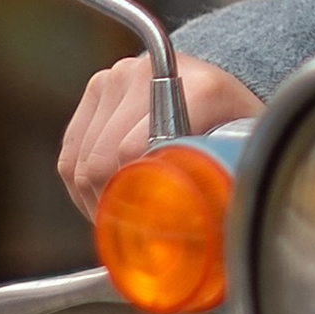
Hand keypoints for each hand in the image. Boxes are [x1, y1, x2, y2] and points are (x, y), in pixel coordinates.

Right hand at [59, 54, 261, 219]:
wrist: (215, 84)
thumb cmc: (232, 126)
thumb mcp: (244, 154)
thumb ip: (229, 187)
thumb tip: (215, 238)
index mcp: (197, 89)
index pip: (136, 153)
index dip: (132, 197)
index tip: (144, 225)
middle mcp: (150, 75)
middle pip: (103, 160)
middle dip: (110, 203)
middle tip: (128, 228)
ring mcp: (118, 77)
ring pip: (82, 162)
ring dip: (93, 199)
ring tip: (119, 214)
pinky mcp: (96, 88)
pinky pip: (71, 153)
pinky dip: (80, 186)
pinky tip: (103, 198)